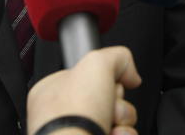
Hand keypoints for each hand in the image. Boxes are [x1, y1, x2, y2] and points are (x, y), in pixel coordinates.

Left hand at [26, 46, 140, 134]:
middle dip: (118, 103)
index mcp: (53, 91)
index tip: (109, 82)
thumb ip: (117, 57)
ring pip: (117, 120)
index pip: (89, 76)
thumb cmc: (73, 114)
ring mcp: (76, 134)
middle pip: (109, 98)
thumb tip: (131, 75)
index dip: (106, 77)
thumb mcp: (97, 63)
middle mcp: (62, 114)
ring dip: (124, 120)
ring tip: (112, 125)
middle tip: (110, 106)